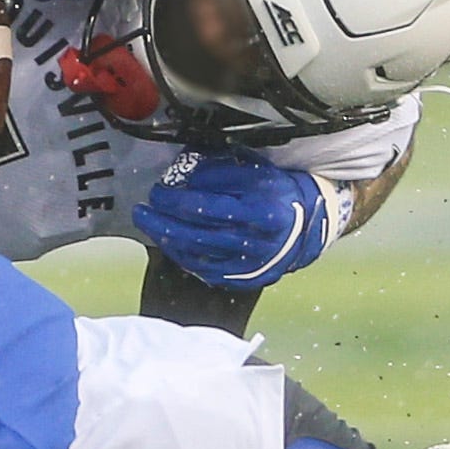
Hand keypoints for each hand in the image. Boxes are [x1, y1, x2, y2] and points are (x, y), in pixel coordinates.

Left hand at [130, 150, 353, 291]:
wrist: (308, 222)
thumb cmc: (273, 190)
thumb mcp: (252, 170)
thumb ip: (218, 172)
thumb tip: (181, 176)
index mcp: (261, 210)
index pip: (208, 208)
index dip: (176, 200)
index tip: (156, 191)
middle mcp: (257, 242)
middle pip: (199, 234)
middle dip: (164, 223)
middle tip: (141, 211)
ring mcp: (252, 265)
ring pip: (200, 255)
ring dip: (169, 240)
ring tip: (150, 225)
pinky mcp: (247, 278)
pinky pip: (207, 271)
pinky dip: (185, 257)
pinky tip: (170, 244)